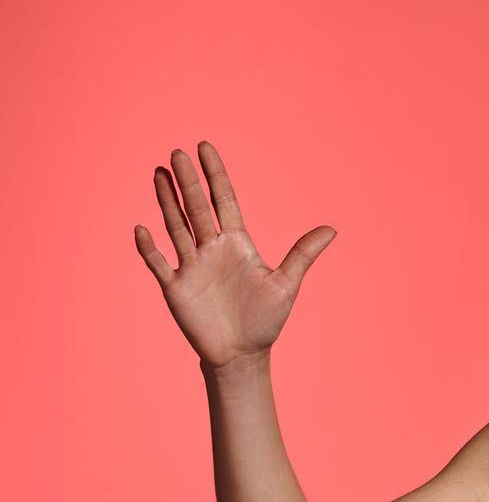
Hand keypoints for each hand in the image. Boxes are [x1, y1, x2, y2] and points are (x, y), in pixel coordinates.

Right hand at [134, 141, 336, 370]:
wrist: (243, 354)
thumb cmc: (265, 319)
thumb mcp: (287, 285)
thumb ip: (303, 254)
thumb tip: (332, 229)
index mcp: (237, 243)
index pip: (223, 201)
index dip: (215, 175)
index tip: (204, 148)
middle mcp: (211, 249)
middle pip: (197, 207)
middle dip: (188, 181)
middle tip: (177, 152)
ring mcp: (191, 266)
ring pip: (176, 227)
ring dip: (166, 201)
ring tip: (159, 173)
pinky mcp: (176, 288)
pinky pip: (158, 263)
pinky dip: (149, 248)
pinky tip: (143, 228)